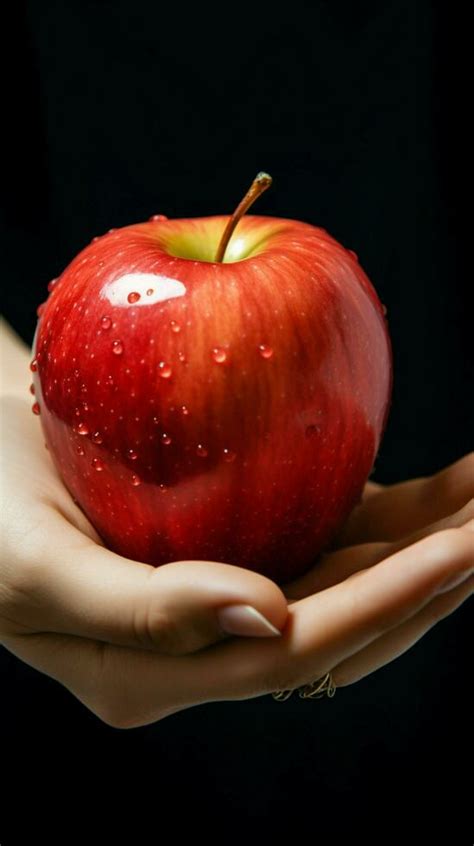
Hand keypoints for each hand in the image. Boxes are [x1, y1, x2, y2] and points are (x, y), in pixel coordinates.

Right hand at [1, 321, 471, 727]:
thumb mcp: (38, 570)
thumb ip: (141, 612)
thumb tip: (268, 621)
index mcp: (156, 674)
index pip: (293, 652)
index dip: (381, 604)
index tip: (458, 552)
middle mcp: (204, 644)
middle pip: (340, 621)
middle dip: (426, 580)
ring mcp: (226, 589)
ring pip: (346, 576)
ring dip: (423, 542)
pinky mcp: (238, 539)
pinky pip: (324, 529)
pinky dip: (388, 508)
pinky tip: (442, 483)